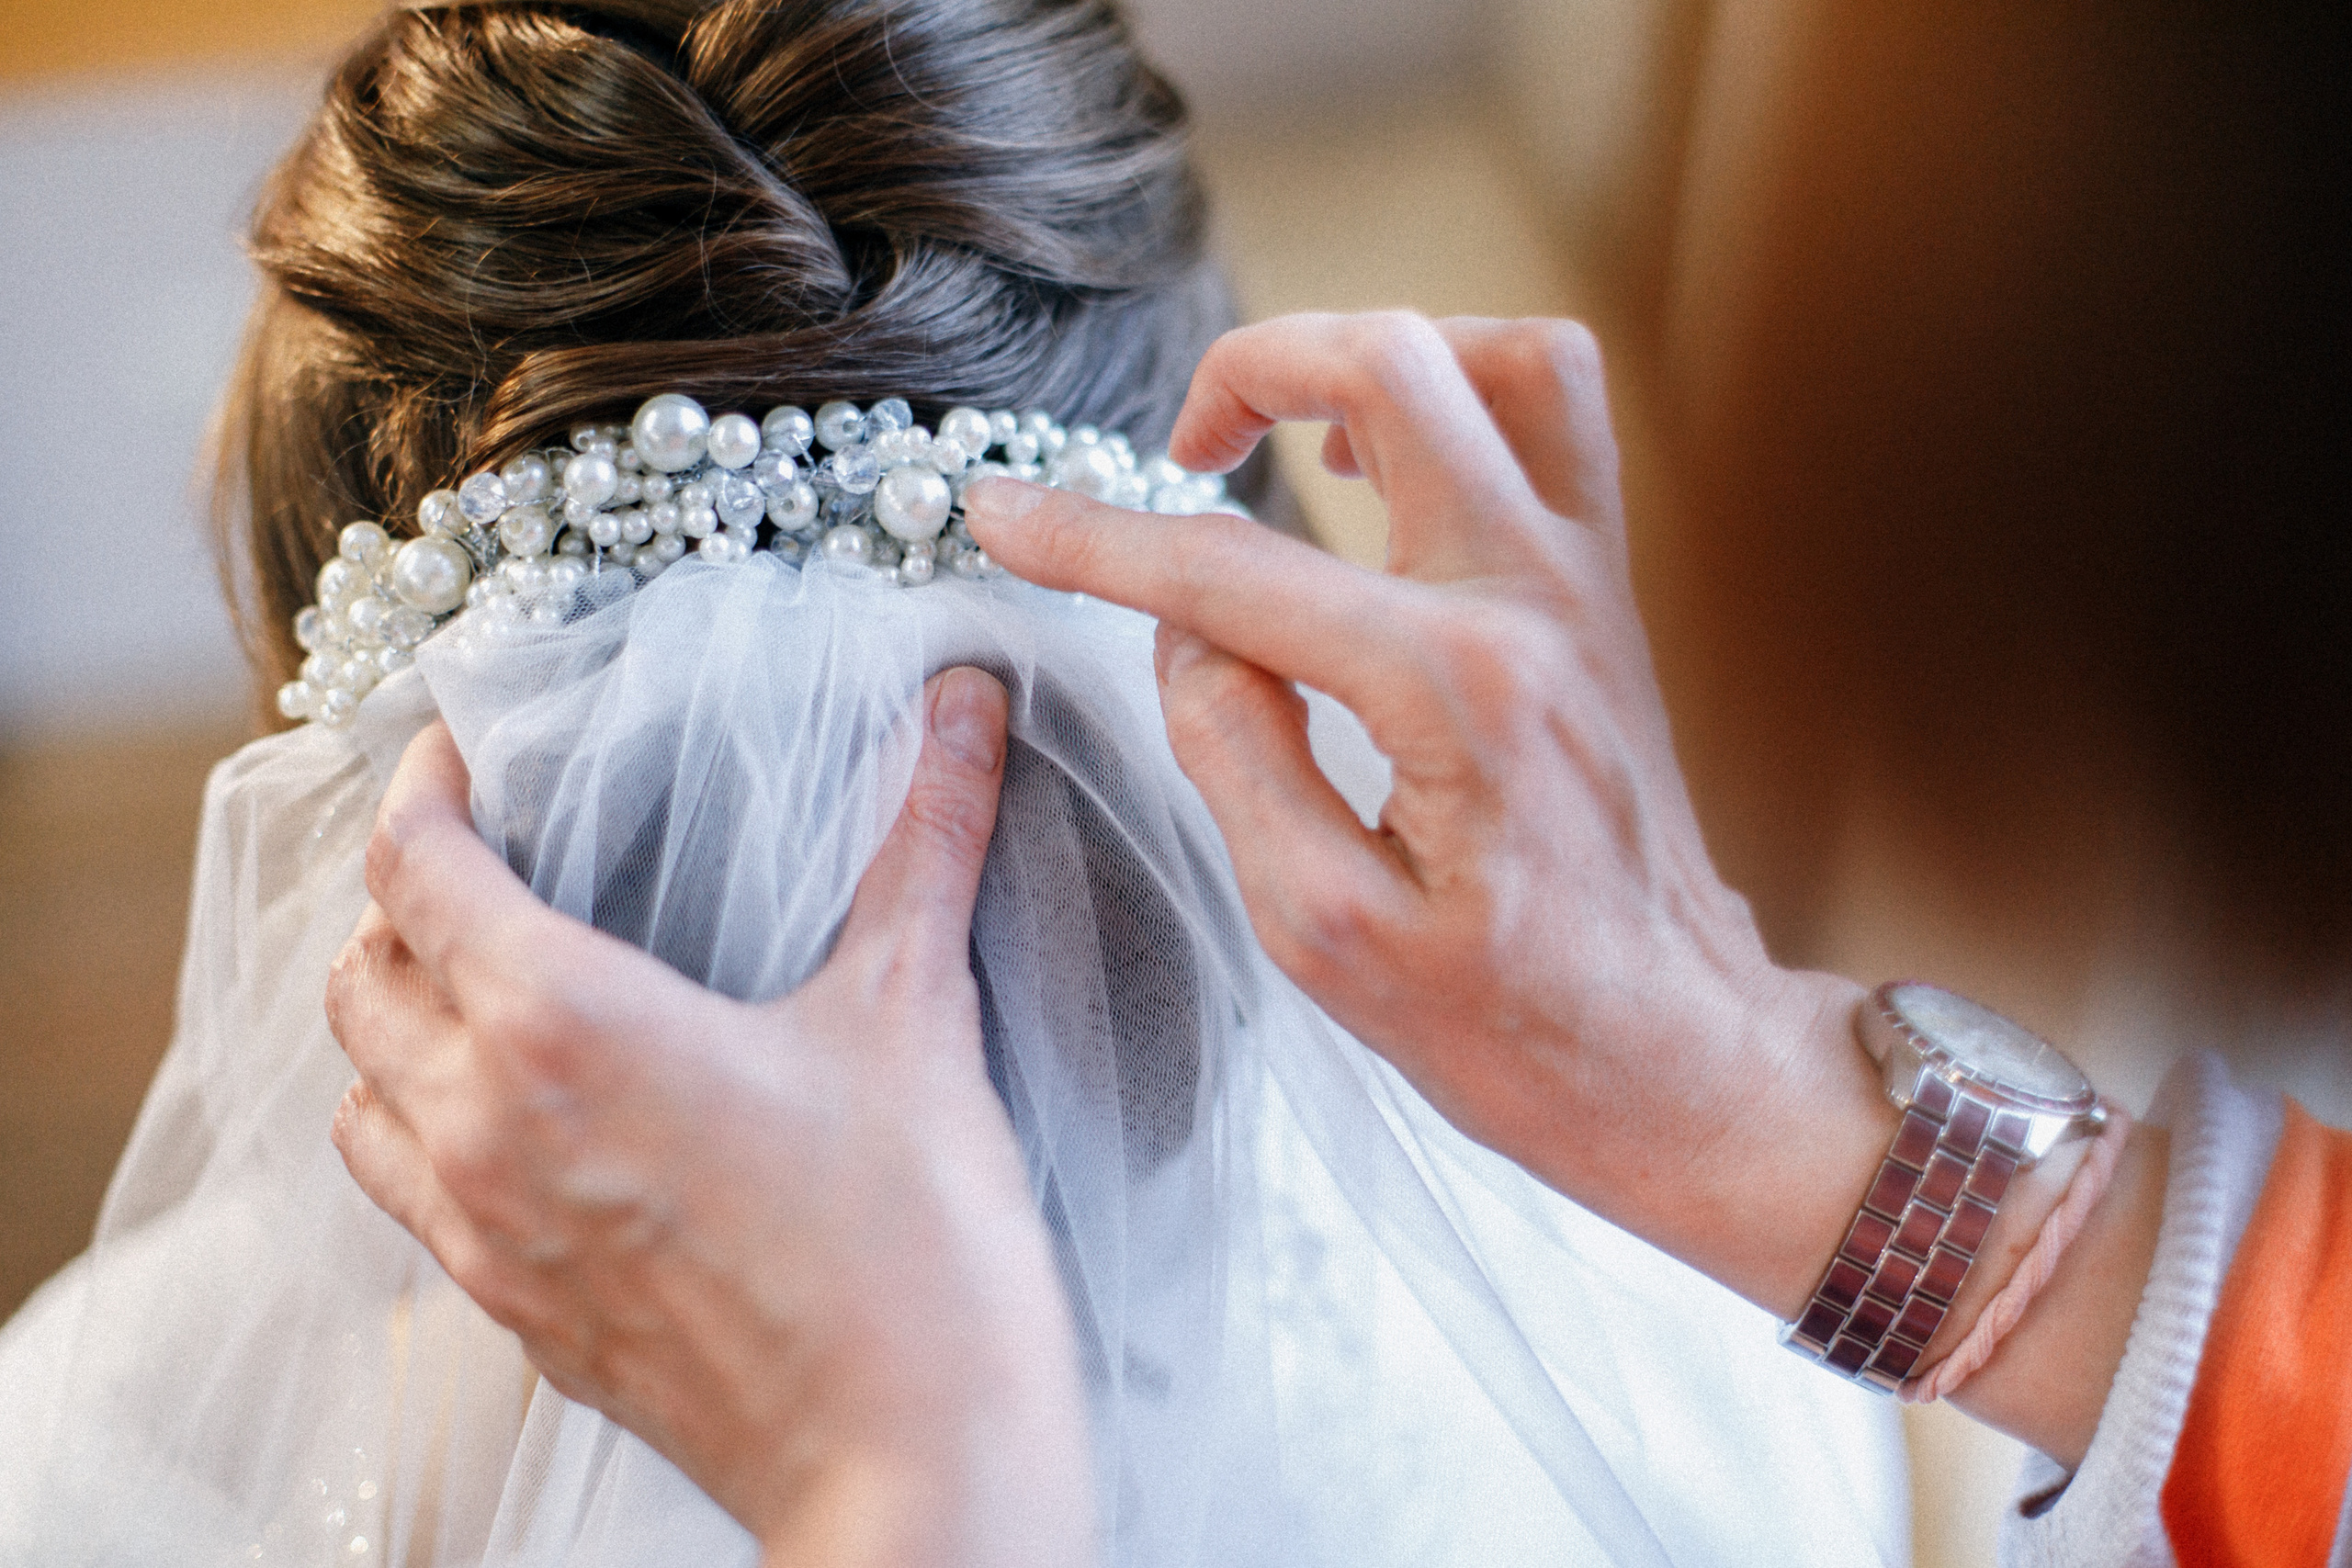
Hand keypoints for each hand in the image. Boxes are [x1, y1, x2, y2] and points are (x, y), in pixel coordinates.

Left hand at [325, 670, 1092, 1567]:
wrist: (913, 1457)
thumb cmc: (911, 1244)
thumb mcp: (914, 1013)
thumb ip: (928, 839)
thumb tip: (965, 709)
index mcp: (561, 1026)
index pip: (413, 870)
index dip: (422, 790)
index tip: (462, 758)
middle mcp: (489, 1127)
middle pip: (358, 977)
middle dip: (401, 901)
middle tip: (482, 863)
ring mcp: (491, 1237)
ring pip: (360, 1101)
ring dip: (394, 1029)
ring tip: (483, 992)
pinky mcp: (522, 1319)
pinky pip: (414, 1205)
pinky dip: (427, 1137)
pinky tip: (529, 1129)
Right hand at [967, 311, 2164, 1467]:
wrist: (1680, 1054)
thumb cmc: (1516, 1025)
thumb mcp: (1326, 933)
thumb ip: (1236, 757)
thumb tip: (1189, 639)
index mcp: (1455, 691)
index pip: (1233, 570)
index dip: (1095, 537)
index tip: (1007, 514)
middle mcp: (1536, 602)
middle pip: (1397, 366)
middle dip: (1255, 366)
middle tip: (1184, 443)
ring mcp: (1590, 586)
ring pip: (1511, 359)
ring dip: (1385, 359)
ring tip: (1302, 433)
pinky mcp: (1609, 600)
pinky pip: (1557, 426)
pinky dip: (1465, 403)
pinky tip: (1386, 478)